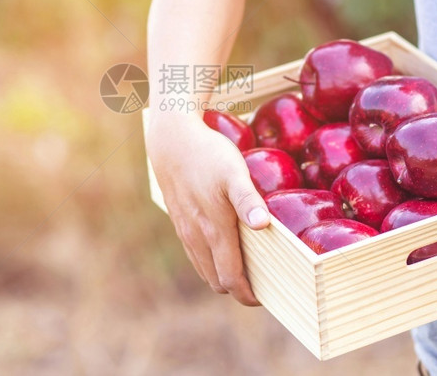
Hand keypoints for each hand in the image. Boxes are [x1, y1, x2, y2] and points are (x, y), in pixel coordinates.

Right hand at [145, 112, 269, 304]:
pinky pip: (195, 253)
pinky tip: (224, 246)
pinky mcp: (179, 222)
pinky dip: (211, 260)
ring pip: (204, 268)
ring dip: (223, 274)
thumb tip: (262, 224)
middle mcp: (197, 236)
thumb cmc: (207, 154)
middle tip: (262, 282)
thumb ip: (247, 198)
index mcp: (213, 229)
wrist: (171, 140)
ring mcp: (186, 230)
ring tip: (247, 267)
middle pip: (216, 280)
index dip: (247, 293)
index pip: (230, 278)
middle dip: (237, 287)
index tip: (264, 295)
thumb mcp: (233, 170)